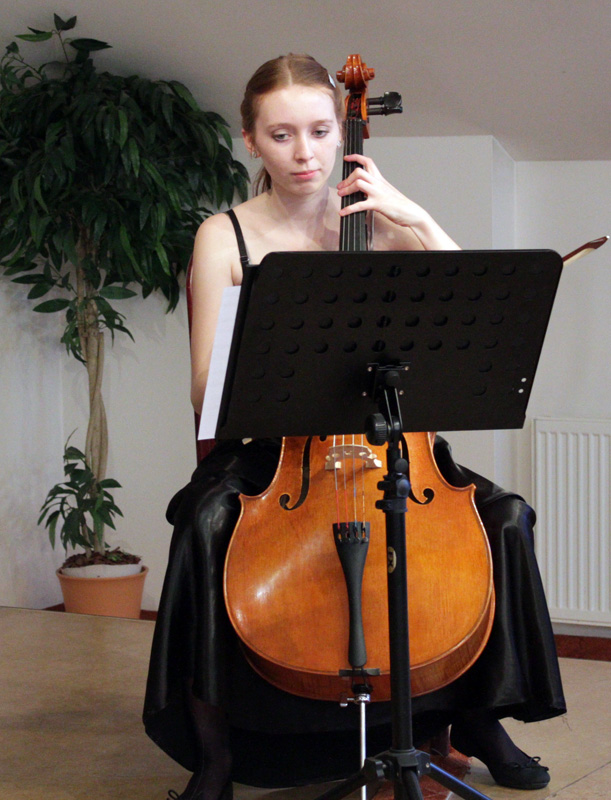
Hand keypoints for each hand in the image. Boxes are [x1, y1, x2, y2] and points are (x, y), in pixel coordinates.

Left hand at [336, 153, 459, 249]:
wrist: (411, 212)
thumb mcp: (386, 191)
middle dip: (347, 178)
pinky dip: (349, 209)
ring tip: (341, 195)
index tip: (346, 158)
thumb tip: (362, 190)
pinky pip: (360, 205)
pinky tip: (343, 212)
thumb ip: (375, 188)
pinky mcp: (378, 204)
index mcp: (380, 179)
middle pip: (359, 171)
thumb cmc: (399, 204)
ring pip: (358, 183)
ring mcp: (378, 193)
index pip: (368, 162)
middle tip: (341, 186)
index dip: (356, 157)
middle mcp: (378, 183)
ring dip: (346, 189)